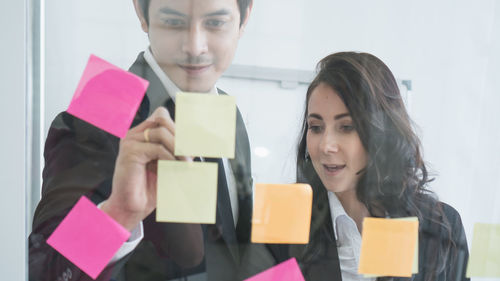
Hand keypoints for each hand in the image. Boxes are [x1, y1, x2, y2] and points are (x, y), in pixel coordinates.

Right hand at [101, 107, 190, 230]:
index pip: (163, 116)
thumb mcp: (169, 163)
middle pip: (163, 119)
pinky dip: (169, 157)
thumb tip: (197, 141)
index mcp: (143, 134)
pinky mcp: (130, 151)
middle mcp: (135, 134)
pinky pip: (157, 148)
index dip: (179, 126)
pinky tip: (173, 167)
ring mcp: (131, 141)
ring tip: (185, 162)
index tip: (194, 142)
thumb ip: (178, 150)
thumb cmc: (149, 187)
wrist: (132, 206)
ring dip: (178, 147)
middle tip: (190, 155)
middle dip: (180, 136)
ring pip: (161, 132)